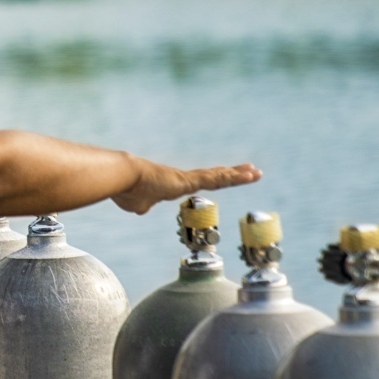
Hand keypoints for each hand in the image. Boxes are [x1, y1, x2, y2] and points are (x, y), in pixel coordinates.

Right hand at [111, 159, 261, 215]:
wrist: (122, 177)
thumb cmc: (124, 189)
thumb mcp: (136, 204)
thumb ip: (142, 206)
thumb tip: (141, 208)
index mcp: (171, 185)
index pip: (197, 182)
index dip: (211, 179)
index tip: (220, 177)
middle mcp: (182, 180)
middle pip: (212, 177)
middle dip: (230, 175)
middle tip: (246, 170)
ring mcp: (187, 179)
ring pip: (219, 177)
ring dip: (238, 175)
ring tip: (255, 172)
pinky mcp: (189, 180)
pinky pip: (218, 179)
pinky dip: (235, 177)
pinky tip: (249, 175)